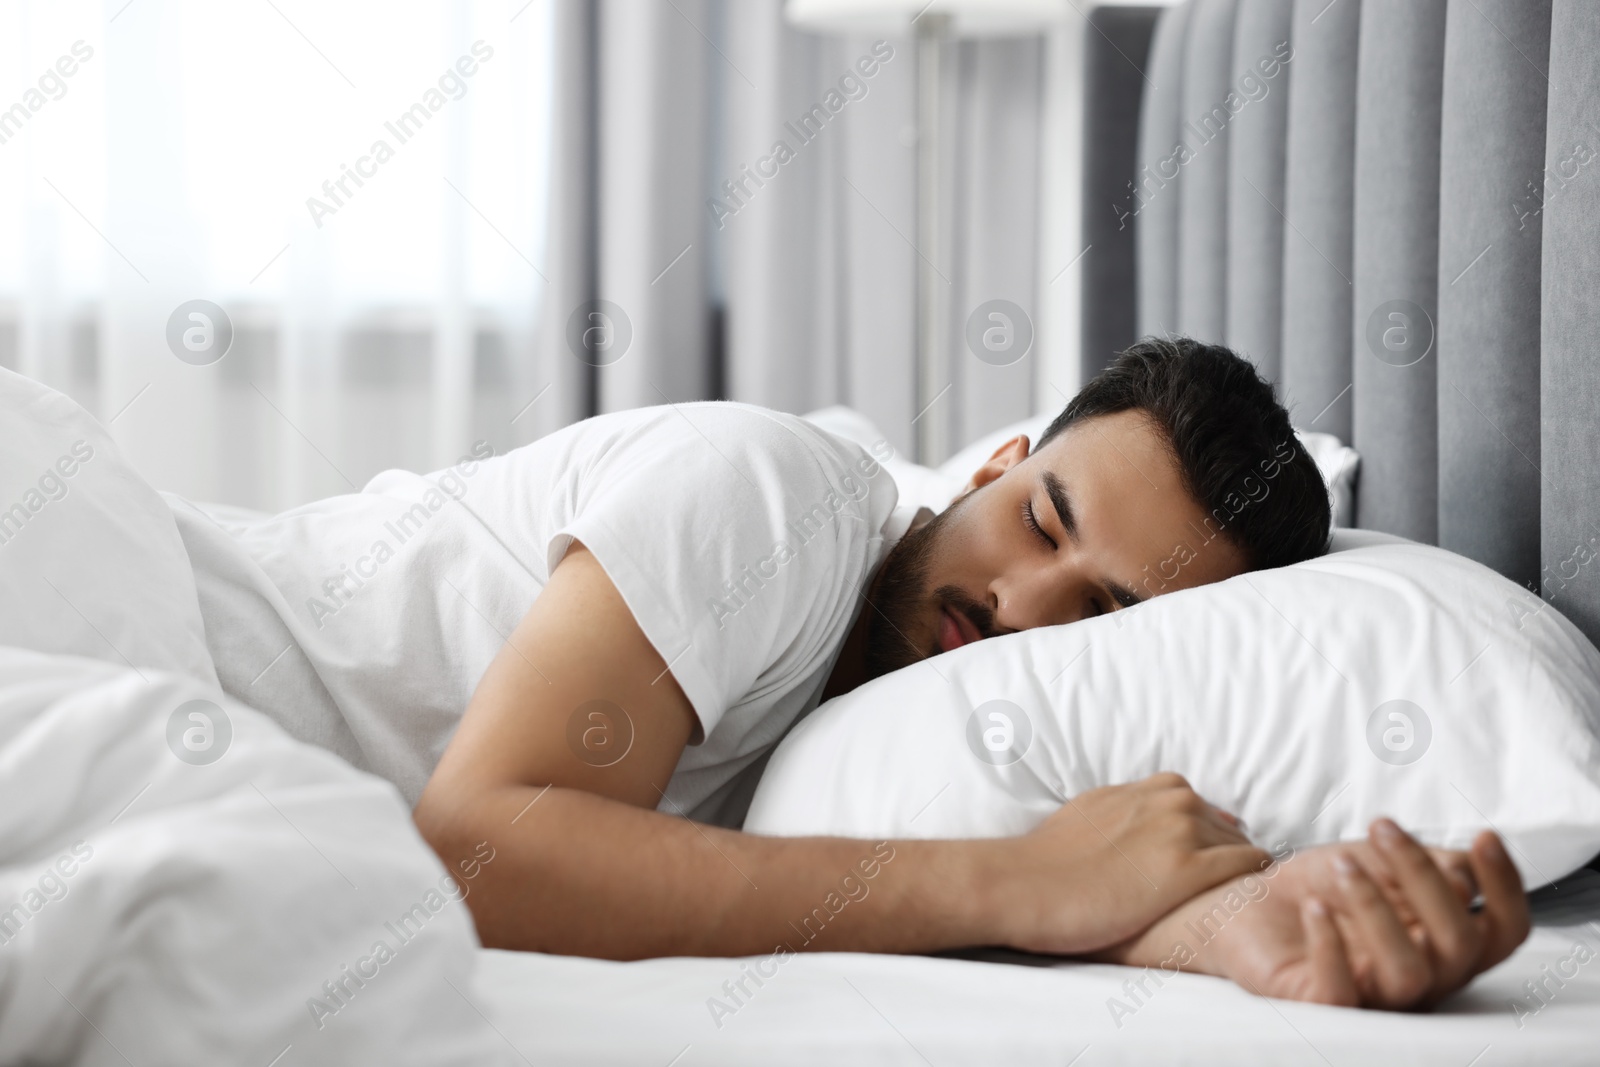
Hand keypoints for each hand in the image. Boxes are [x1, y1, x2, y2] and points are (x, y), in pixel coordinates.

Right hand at [988, 772, 1270, 954]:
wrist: (1024, 884)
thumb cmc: (1046, 860)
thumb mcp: (1086, 815)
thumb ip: (1121, 813)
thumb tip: (1137, 824)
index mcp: (1143, 789)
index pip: (1193, 802)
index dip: (1199, 831)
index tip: (1199, 855)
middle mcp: (1167, 801)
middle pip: (1221, 822)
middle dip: (1221, 849)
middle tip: (1218, 881)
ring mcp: (1180, 832)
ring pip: (1237, 842)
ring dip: (1238, 866)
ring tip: (1236, 894)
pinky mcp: (1188, 870)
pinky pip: (1244, 865)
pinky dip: (1249, 877)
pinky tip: (1243, 897)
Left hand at [1101, 819, 1530, 1008]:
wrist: (1238, 904)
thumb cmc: (1316, 884)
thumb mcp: (1374, 860)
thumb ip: (1426, 863)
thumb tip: (1466, 867)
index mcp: (1442, 941)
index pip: (1504, 930)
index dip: (1506, 886)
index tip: (1483, 834)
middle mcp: (1421, 975)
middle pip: (1460, 942)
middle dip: (1425, 878)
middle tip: (1381, 827)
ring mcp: (1375, 995)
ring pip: (1410, 971)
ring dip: (1378, 907)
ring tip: (1339, 864)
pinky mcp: (1322, 1004)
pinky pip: (1342, 992)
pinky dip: (1331, 945)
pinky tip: (1312, 905)